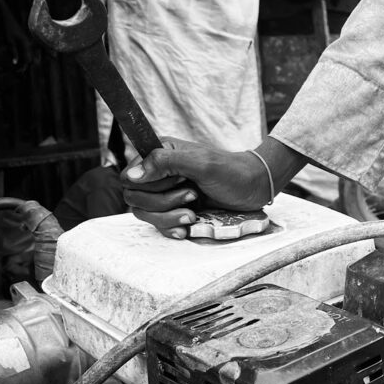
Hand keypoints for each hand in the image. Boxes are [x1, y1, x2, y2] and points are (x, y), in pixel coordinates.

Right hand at [122, 138, 269, 237]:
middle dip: (163, 203)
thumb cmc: (231, 171)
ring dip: (168, 217)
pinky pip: (159, 225)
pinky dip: (172, 228)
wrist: (254, 188)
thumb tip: (132, 175)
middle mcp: (159, 174)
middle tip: (192, 196)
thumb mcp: (200, 163)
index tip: (178, 182)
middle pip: (135, 199)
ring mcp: (166, 193)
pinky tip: (187, 227)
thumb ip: (164, 163)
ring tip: (193, 214)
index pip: (129, 177)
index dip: (150, 186)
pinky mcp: (175, 210)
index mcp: (160, 154)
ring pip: (145, 214)